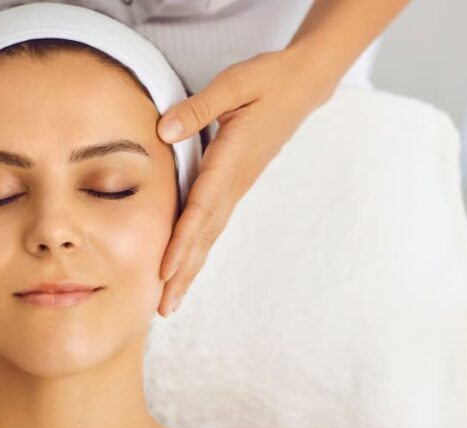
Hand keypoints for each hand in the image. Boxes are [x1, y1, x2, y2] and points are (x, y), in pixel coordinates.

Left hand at [154, 48, 336, 316]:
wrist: (303, 85)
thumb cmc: (268, 80)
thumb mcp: (234, 83)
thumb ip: (198, 108)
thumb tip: (164, 130)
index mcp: (230, 162)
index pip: (201, 210)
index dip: (181, 242)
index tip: (164, 272)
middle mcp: (234, 183)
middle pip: (204, 237)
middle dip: (184, 274)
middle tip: (164, 309)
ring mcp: (236, 188)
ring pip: (209, 236)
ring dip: (190, 270)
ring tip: (171, 302)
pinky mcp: (236, 185)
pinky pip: (212, 224)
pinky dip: (197, 249)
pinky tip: (186, 267)